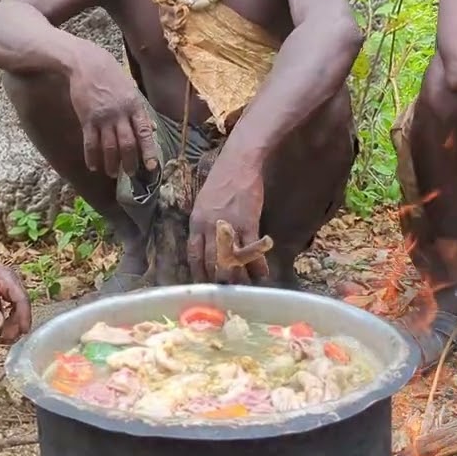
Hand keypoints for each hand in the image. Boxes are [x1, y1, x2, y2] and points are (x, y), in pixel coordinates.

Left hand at [0, 258, 31, 341]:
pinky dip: (11, 314)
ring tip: (9, 335)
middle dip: (20, 321)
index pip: (22, 300)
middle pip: (23, 303)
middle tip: (13, 338)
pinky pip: (14, 302)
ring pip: (20, 304)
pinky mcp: (6, 287)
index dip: (24, 317)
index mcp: (8, 279)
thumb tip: (0, 326)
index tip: (23, 332)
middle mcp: (13, 279)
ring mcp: (10, 282)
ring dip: (16, 319)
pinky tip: (5, 325)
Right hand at [68, 56, 160, 176]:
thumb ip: (140, 111)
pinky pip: (90, 142)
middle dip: (130, 162)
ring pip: (109, 147)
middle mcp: (120, 114)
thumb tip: (152, 129)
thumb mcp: (130, 88)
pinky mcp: (87, 119)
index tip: (151, 167)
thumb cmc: (110, 74)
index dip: (148, 151)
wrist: (85, 62)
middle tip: (132, 174)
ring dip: (112, 163)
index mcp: (134, 105)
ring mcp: (103, 117)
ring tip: (113, 173)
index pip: (144, 133)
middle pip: (127, 144)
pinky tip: (94, 166)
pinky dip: (92, 156)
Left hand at [187, 157, 267, 283]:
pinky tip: (262, 274)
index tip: (205, 285)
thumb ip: (204, 224)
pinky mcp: (248, 223)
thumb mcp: (204, 203)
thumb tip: (208, 245)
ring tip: (245, 288)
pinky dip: (257, 265)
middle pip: (212, 263)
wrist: (239, 162)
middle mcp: (209, 228)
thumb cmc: (222, 180)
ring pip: (231, 261)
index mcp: (196, 222)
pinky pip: (251, 251)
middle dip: (219, 281)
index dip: (199, 273)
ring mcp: (229, 226)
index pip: (194, 255)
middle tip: (227, 293)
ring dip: (239, 278)